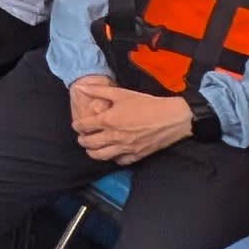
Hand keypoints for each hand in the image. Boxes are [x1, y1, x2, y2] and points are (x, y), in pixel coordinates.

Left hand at [67, 76, 195, 165]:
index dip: (77, 126)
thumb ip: (98, 90)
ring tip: (91, 148)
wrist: (171, 118)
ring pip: (101, 156)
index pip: (84, 126)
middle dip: (82, 140)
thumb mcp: (121, 93)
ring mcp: (125, 148)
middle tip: (82, 137)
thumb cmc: (147, 103)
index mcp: (108, 120)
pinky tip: (112, 153)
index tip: (77, 125)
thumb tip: (81, 87)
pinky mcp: (136, 155)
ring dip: (92, 152)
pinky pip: (119, 161)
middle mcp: (114, 137)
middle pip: (89, 143)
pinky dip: (112, 158)